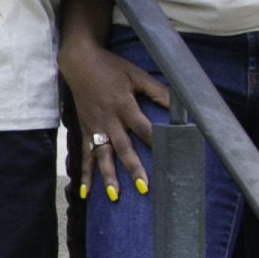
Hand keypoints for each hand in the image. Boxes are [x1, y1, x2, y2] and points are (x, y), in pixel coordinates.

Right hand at [64, 26, 172, 201]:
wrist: (79, 62)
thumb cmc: (111, 68)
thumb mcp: (136, 75)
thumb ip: (157, 91)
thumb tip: (179, 105)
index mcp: (124, 105)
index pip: (143, 127)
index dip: (156, 141)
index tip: (169, 156)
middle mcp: (108, 119)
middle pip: (123, 147)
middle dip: (133, 167)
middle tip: (143, 187)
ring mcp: (94, 127)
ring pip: (102, 155)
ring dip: (108, 176)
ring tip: (115, 195)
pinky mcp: (84, 130)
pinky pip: (84, 155)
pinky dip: (85, 174)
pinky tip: (86, 192)